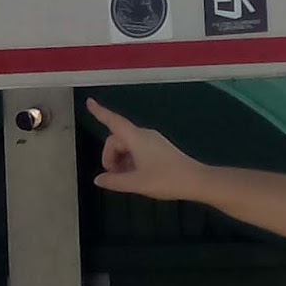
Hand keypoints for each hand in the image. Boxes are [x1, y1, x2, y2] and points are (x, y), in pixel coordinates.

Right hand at [87, 99, 208, 201]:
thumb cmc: (166, 179)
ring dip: (120, 160)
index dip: (100, 112)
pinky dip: (130, 161)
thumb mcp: (136, 183)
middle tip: (112, 176)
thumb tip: (98, 179)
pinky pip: (137, 150)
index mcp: (136, 138)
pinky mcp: (160, 149)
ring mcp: (153, 141)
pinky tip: (134, 177)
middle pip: (117, 139)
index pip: (113, 121)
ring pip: (127, 146)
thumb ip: (114, 181)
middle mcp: (144, 135)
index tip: (89, 102)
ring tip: (124, 180)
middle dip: (110, 156)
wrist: (196, 180)